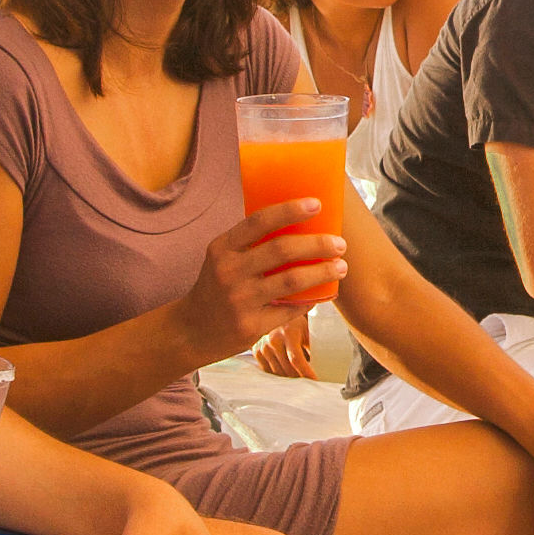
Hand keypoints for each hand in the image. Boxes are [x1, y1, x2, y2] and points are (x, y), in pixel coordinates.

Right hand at [180, 196, 343, 358]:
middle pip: (282, 250)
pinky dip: (311, 300)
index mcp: (223, 248)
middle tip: (340, 243)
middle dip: (317, 244)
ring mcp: (239, 300)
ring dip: (322, 272)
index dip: (290, 210)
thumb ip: (252, 244)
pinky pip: (290, 309)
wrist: (191, 330)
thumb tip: (303, 225)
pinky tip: (325, 293)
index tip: (317, 204)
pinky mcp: (250, 326)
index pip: (258, 221)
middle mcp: (229, 272)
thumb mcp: (224, 259)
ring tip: (341, 267)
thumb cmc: (218, 286)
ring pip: (292, 281)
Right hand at [254, 313, 320, 379]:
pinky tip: (287, 375)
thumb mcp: (307, 330)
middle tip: (310, 385)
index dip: (306, 372)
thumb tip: (328, 363)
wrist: (276, 313)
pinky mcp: (256, 352)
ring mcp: (263, 346)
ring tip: (300, 381)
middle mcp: (273, 340)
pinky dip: (278, 375)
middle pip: (287, 369)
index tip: (315, 381)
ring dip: (289, 379)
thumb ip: (314, 345)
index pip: (296, 359)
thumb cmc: (296, 324)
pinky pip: (268, 371)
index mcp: (288, 333)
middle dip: (300, 379)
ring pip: (277, 373)